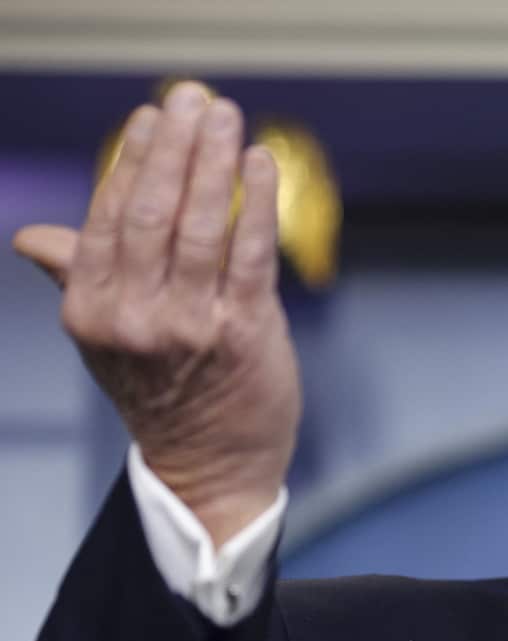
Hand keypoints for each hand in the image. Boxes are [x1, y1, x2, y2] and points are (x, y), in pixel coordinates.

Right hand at [12, 83, 300, 545]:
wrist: (211, 463)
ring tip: (228, 118)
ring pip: (200, 225)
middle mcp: (133, 316)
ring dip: (215, 163)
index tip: (152, 117)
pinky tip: (261, 164)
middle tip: (194, 98)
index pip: (107, 217)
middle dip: (174, 147)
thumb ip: (80, 278)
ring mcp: (188, 325)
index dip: (131, 161)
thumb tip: (34, 238)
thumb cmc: (164, 389)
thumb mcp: (106, 338)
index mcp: (91, 310)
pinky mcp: (242, 332)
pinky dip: (255, 203)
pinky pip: (249, 254)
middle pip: (150, 211)